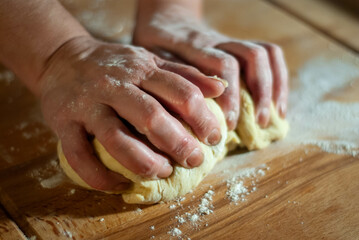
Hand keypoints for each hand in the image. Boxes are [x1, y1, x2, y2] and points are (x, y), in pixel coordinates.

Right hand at [39, 36, 225, 190]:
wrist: (62, 58)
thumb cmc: (114, 65)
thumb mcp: (149, 61)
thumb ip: (183, 74)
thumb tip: (220, 88)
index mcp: (141, 69)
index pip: (179, 92)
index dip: (202, 117)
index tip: (214, 138)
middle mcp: (114, 86)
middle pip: (151, 116)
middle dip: (177, 143)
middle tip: (193, 160)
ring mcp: (87, 105)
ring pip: (116, 137)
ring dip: (143, 161)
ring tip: (162, 171)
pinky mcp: (63, 122)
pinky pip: (79, 155)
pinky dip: (100, 176)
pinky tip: (120, 185)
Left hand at [133, 1, 288, 128]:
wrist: (166, 18)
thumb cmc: (155, 45)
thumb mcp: (153, 60)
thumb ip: (169, 80)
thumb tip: (184, 116)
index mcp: (193, 46)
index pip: (223, 65)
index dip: (231, 96)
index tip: (231, 124)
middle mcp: (216, 41)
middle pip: (250, 57)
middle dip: (259, 93)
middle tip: (258, 123)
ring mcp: (230, 41)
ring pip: (264, 53)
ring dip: (273, 86)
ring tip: (274, 115)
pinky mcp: (238, 44)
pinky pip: (268, 52)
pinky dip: (278, 78)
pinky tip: (277, 102)